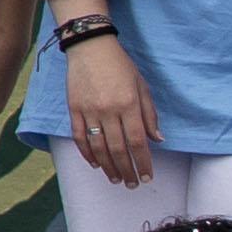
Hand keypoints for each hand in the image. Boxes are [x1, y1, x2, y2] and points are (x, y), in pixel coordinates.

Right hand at [65, 34, 159, 186]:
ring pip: (98, 147)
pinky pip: (80, 137)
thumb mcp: (142, 86)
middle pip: (118, 149)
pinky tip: (95, 164)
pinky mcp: (74, 109)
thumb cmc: (120, 65)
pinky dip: (87, 153)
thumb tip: (157, 140)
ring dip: (108, 167)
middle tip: (133, 184)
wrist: (90, 47)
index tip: (147, 176)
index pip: (137, 141)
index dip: (143, 162)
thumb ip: (149, 114)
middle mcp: (108, 110)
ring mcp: (89, 111)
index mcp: (128, 104)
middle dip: (127, 170)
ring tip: (116, 179)